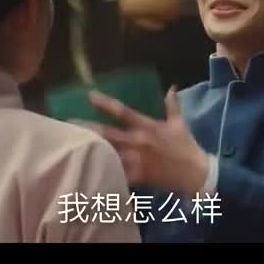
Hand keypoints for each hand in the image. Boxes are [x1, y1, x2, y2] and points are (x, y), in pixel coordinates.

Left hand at [76, 87, 209, 197]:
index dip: (105, 103)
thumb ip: (172, 105)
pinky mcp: (137, 177)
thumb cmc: (186, 147)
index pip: (122, 112)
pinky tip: (88, 173)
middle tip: (68, 123)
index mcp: (147, 126)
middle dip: (87, 128)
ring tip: (73, 146)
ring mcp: (136, 160)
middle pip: (107, 134)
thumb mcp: (179, 124)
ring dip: (91, 149)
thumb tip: (171, 87)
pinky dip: (104, 173)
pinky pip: (117, 175)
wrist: (195, 173)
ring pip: (108, 154)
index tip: (89, 96)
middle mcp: (138, 142)